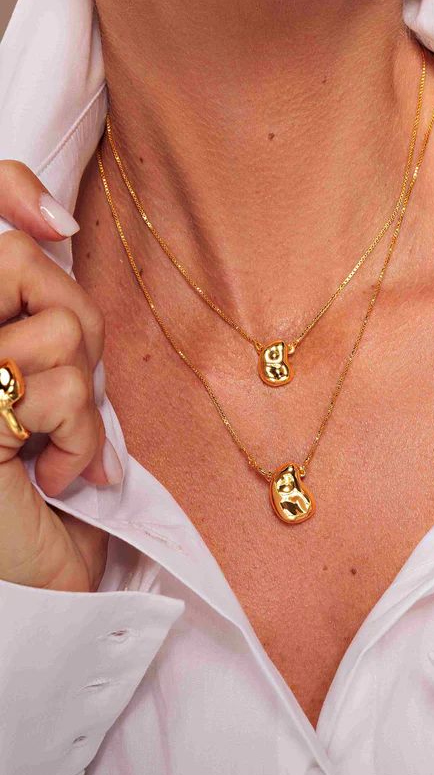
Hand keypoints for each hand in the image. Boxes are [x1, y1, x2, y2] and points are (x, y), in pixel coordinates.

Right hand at [0, 161, 120, 591]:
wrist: (35, 584)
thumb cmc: (44, 482)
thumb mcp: (52, 384)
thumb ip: (46, 312)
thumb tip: (58, 221)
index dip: (9, 190)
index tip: (56, 225)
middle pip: (23, 262)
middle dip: (77, 328)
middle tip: (73, 390)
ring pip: (56, 327)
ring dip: (83, 400)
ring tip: (59, 448)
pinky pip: (57, 388)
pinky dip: (80, 441)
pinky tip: (52, 478)